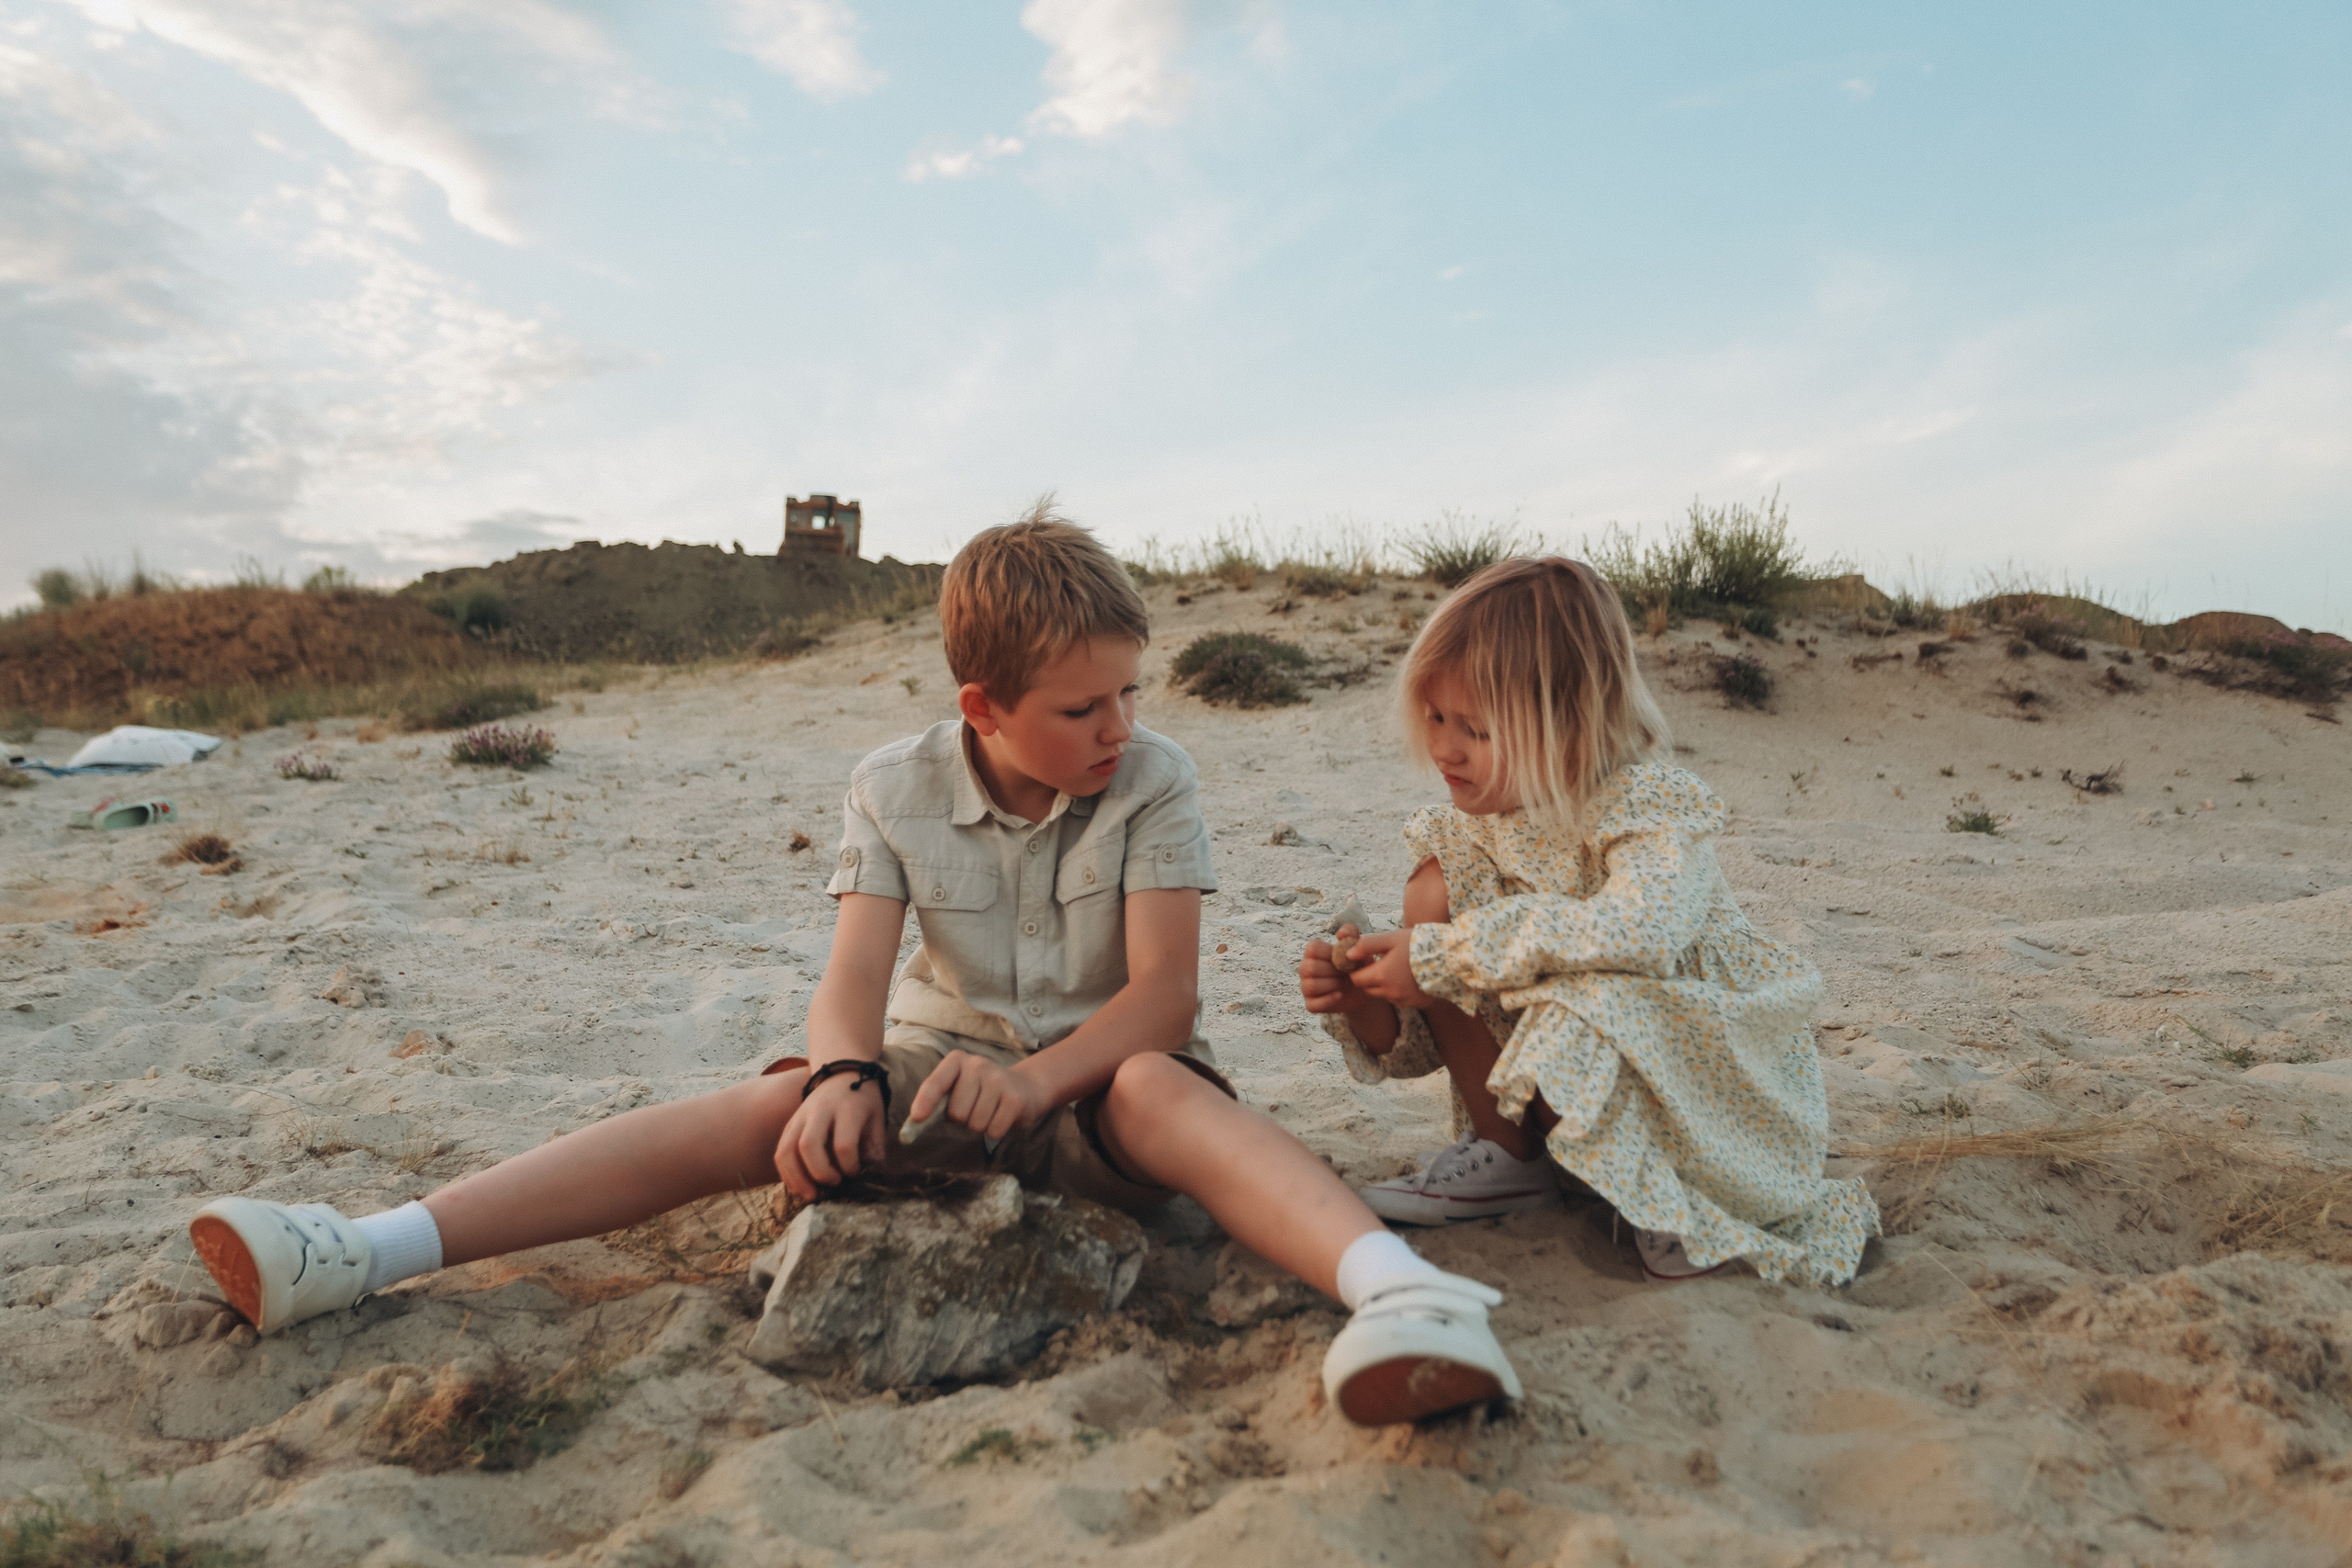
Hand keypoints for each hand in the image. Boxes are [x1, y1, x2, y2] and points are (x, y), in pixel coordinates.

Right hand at [774, 1065, 889, 1199]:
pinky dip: (786, 1173)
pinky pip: (780, 1151)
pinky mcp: (789, 1124)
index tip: (856, 1173)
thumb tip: (868, 1179)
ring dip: (797, 1178)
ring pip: (787, 1149)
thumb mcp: (877, 1119)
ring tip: (811, 1195)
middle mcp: (820, 1111)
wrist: (842, 1072)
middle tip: (834, 1184)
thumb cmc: (863, 1101)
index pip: (843, 1144)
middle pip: (809, 1145)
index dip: (849, 1166)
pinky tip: (799, 1187)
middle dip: (820, 1172)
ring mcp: (800, 1117)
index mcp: (847, 1109)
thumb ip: (874, 1148)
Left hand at [908, 1051, 1053, 1142]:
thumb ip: (936, 1102)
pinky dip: (995, 1132)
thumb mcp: (958, 1087)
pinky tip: (1001, 1116)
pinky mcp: (1015, 1099)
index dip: (925, 1101)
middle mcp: (977, 1065)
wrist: (1025, 1087)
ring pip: (975, 1124)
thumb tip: (913, 1123)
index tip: (917, 1118)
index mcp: (956, 1061)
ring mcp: (998, 1080)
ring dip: (979, 1126)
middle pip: (956, 1113)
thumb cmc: (981, 1092)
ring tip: (989, 1111)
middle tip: (974, 1109)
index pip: (936, 1083)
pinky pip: (993, 1131)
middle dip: (961, 1120)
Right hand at [1297, 933, 1369, 1014]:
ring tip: (1344, 983)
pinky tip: (1340, 994)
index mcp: (1313, 952)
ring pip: (1310, 986)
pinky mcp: (1311, 1004)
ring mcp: (1306, 987)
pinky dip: (1329, 999)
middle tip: (1347, 973)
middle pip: (1310, 968)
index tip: (1344, 958)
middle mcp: (1305, 968)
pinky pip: (1313, 1004)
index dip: (1330, 954)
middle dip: (1333, 971)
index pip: (1312, 948)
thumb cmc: (1359, 965)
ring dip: (1332, 985)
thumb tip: (1340, 934)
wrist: (1366, 990)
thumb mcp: (1358, 947)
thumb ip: (1351, 934)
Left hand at [1345, 930, 1437, 1009]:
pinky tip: (1410, 978)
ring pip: (1384, 995)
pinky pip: (1399, 999)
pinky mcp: (1415, 1003)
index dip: (1358, 970)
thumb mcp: (1392, 939)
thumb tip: (1347, 954)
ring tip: (1398, 969)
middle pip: (1368, 989)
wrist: (1450, 959)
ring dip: (1385, 985)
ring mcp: (1403, 1000)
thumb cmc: (1419, 944)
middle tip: (1382, 963)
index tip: (1366, 961)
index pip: (1356, 979)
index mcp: (1381, 976)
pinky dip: (1399, 991)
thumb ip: (1368, 945)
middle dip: (1370, 978)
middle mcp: (1389, 992)